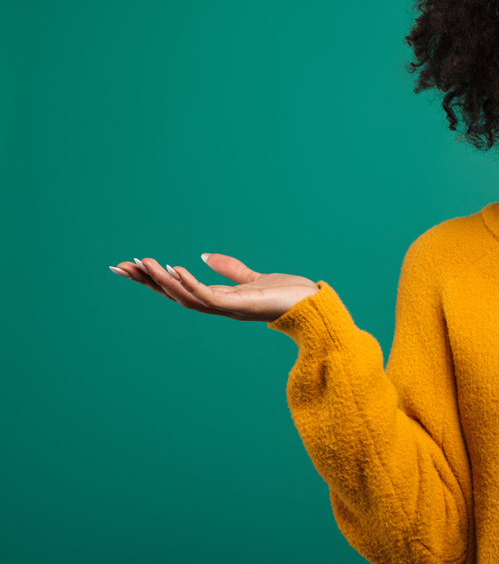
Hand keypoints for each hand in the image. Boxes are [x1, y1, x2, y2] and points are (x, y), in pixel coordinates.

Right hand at [110, 253, 319, 321]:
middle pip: (174, 294)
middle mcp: (218, 306)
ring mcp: (228, 308)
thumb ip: (230, 269)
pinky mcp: (240, 306)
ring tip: (143, 263)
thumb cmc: (285, 294)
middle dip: (148, 281)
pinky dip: (191, 284)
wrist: (312, 306)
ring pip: (186, 296)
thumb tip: (205, 255)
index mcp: (218, 299)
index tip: (131, 265)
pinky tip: (176, 269)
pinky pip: (208, 297)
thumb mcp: (252, 277)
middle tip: (121, 267)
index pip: (179, 288)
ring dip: (163, 281)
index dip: (154, 279)